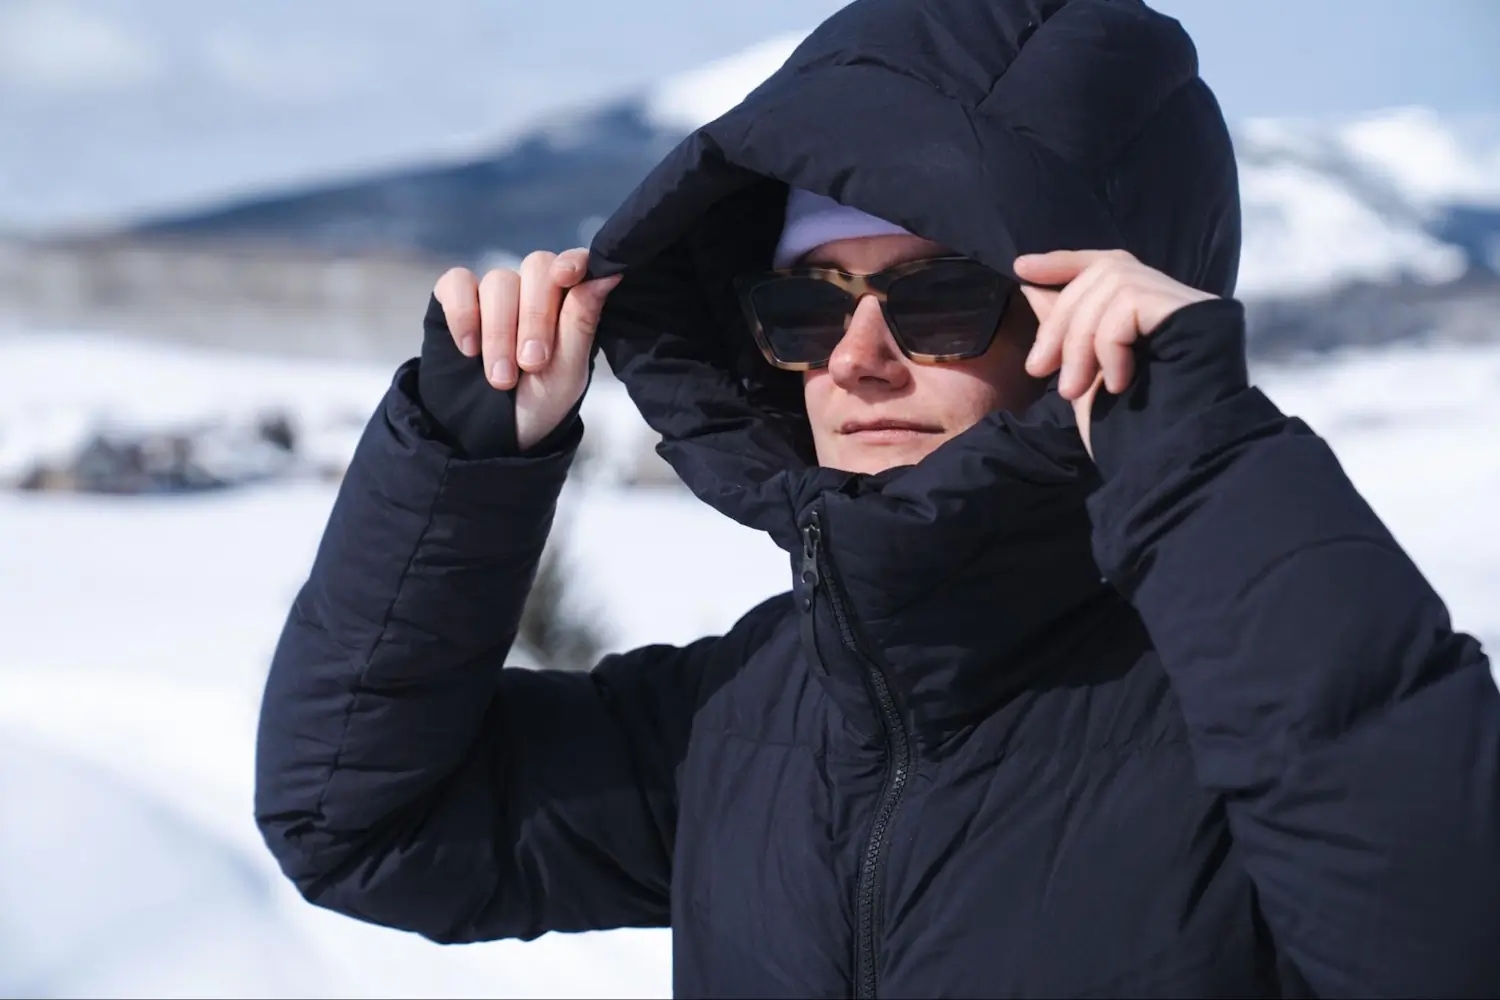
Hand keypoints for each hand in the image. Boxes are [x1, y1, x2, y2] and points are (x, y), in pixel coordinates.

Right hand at [434, 249, 621, 450]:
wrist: (492, 434)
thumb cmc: (539, 401)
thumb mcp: (567, 372)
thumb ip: (581, 322)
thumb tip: (609, 274)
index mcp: (568, 300)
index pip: (574, 263)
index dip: (572, 262)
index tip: (567, 277)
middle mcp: (532, 288)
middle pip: (536, 268)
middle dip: (535, 318)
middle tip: (532, 364)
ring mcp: (494, 292)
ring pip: (498, 281)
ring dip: (500, 332)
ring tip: (501, 378)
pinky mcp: (456, 299)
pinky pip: (456, 284)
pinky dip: (463, 313)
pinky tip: (469, 349)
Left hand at [1015, 249, 1216, 457]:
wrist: (1172, 465)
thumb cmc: (1128, 433)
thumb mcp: (1082, 377)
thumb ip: (1066, 330)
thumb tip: (1033, 288)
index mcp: (1148, 314)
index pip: (1108, 264)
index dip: (1063, 261)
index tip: (1021, 268)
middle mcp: (1174, 301)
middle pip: (1103, 273)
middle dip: (1061, 318)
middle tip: (1038, 368)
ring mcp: (1188, 304)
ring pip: (1113, 284)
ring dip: (1078, 337)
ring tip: (1072, 389)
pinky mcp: (1196, 311)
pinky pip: (1130, 302)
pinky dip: (1108, 343)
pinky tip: (1115, 383)